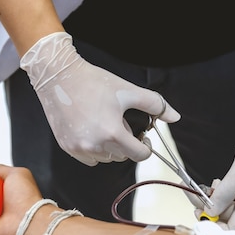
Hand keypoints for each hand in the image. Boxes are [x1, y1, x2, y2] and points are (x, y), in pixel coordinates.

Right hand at [20, 32, 179, 164]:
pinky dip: (95, 149)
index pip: (139, 154)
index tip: (143, 137)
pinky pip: (89, 158)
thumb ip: (156, 105)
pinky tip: (92, 130)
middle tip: (121, 123)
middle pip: (123, 156)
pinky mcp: (66, 147)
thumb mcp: (129, 91)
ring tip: (105, 124)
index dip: (145, 146)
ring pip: (106, 158)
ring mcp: (78, 148)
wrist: (58, 76)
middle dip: (127, 144)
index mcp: (112, 133)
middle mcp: (94, 145)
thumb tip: (175, 117)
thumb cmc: (94, 82)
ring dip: (111, 147)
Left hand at [201, 117, 234, 228]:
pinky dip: (227, 196)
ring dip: (218, 200)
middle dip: (211, 207)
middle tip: (196, 191)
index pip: (231, 230)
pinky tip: (221, 184)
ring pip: (233, 212)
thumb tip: (210, 212)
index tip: (197, 210)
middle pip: (230, 220)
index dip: (212, 223)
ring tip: (211, 184)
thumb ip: (225, 193)